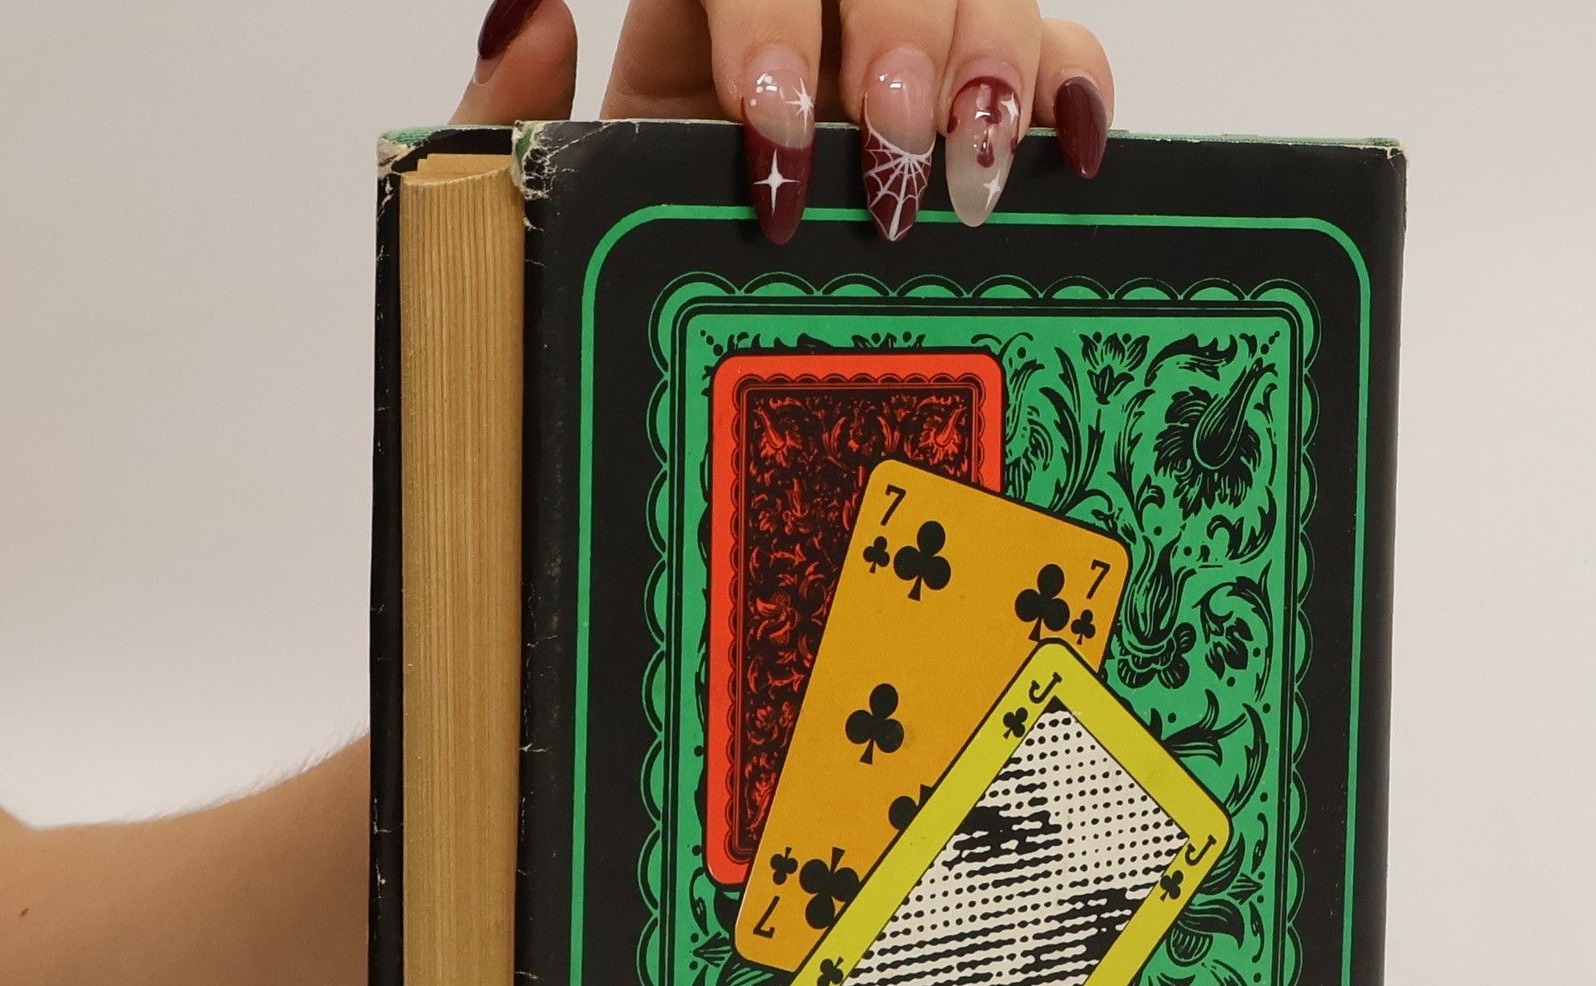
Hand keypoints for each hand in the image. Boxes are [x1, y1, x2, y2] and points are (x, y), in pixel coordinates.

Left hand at [450, 0, 1113, 242]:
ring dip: (992, 68)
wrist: (711, 343)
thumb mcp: (560, 211)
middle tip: (891, 165)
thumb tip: (528, 16)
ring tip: (968, 176)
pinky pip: (1062, 54)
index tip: (770, 132)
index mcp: (704, 14)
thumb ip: (520, 121)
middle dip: (897, 45)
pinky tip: (1063, 154)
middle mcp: (818, 13)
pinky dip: (1075, 86)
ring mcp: (916, 48)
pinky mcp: (988, 103)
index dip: (768, 20)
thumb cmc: (645, 268)